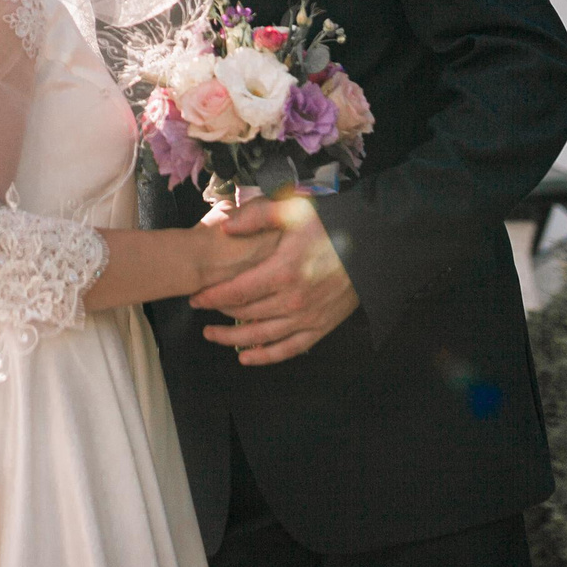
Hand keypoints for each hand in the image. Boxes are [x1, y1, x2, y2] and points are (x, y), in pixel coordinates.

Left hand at [190, 195, 359, 364]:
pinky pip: (289, 349)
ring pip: (262, 336)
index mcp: (284, 271)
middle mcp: (294, 300)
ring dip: (233, 339)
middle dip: (218, 314)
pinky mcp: (322, 327)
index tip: (195, 297)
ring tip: (212, 335)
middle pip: (245, 314)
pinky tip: (246, 357)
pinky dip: (266, 356)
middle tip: (200, 312)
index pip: (237, 291)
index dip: (212, 296)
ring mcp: (308, 317)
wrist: (370, 245)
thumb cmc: (330, 225)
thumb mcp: (292, 209)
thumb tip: (225, 227)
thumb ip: (256, 216)